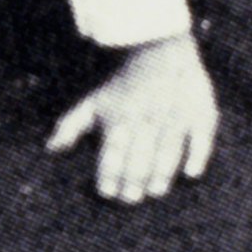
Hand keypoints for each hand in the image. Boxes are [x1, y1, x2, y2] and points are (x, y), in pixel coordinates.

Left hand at [47, 32, 217, 203]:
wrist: (158, 51)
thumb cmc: (122, 86)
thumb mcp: (93, 102)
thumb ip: (71, 126)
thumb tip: (50, 149)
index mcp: (120, 117)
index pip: (113, 151)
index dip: (109, 173)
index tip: (106, 193)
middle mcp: (146, 118)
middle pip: (139, 154)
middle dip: (133, 179)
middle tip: (130, 200)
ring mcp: (175, 116)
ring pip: (167, 150)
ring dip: (161, 173)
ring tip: (155, 192)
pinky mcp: (200, 113)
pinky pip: (201, 137)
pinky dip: (197, 155)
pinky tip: (192, 174)